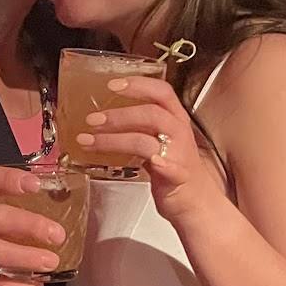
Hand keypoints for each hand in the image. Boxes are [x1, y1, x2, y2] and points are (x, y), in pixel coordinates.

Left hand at [77, 76, 224, 220]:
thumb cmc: (173, 169)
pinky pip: (170, 166)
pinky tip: (152, 162)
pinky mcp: (178, 176)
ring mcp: (180, 154)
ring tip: (90, 142)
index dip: (138, 85)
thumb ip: (139, 127)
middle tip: (92, 120)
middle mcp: (179, 132)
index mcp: (175, 119)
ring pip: (146, 139)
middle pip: (151, 113)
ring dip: (115, 140)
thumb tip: (104, 119)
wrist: (195, 200)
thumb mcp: (157, 140)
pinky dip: (160, 162)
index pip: (161, 92)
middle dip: (118, 115)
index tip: (112, 84)